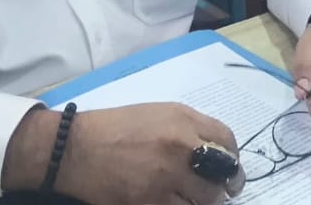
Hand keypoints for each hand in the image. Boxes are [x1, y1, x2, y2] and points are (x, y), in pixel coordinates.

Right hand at [3, 103, 240, 204]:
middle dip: (221, 186)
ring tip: (194, 199)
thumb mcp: (161, 114)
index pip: (227, 141)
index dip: (232, 158)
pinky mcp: (149, 203)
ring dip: (203, 202)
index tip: (230, 169)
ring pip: (203, 201)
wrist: (78, 149)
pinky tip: (175, 202)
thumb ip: (191, 129)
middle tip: (218, 191)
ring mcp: (165, 179)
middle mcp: (180, 148)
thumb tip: (215, 151)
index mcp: (184, 121)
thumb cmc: (119, 128)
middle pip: (220, 176)